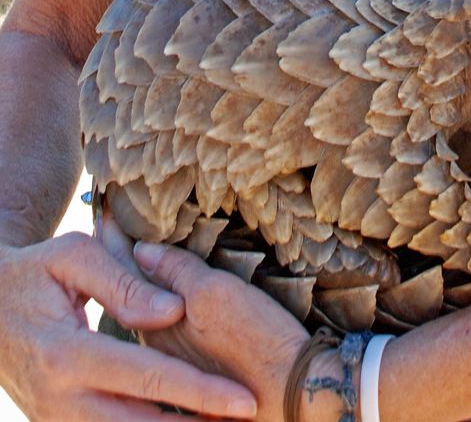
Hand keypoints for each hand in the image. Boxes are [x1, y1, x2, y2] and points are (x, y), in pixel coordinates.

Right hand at [0, 231, 256, 420]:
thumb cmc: (32, 274)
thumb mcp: (71, 258)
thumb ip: (124, 283)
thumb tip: (174, 311)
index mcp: (67, 355)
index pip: (149, 377)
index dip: (201, 392)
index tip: (245, 400)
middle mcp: (61, 400)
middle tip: (245, 418)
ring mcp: (56, 419)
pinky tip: (185, 419)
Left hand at [99, 210, 309, 420]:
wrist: (297, 397)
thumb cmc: (260, 344)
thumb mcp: (218, 296)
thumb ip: (179, 273)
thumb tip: (143, 251)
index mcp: (158, 323)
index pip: (127, 273)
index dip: (118, 241)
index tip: (106, 216)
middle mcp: (162, 342)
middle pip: (136, 292)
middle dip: (125, 260)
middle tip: (113, 227)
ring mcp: (183, 355)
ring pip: (153, 309)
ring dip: (143, 280)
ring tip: (139, 252)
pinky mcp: (205, 364)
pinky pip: (172, 323)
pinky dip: (164, 300)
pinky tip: (169, 294)